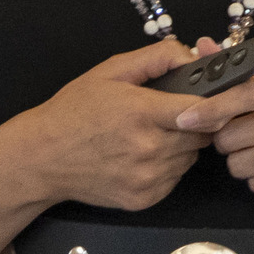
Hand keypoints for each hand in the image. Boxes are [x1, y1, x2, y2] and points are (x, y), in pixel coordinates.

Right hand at [10, 40, 209, 210]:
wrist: (42, 158)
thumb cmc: (74, 111)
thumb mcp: (110, 71)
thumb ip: (155, 58)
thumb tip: (191, 55)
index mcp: (141, 113)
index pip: (201, 110)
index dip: (211, 103)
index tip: (210, 98)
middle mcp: (149, 149)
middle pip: (202, 135)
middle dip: (193, 122)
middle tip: (169, 114)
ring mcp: (148, 178)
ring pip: (190, 157)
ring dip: (181, 145)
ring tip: (151, 135)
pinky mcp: (145, 198)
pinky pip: (175, 178)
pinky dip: (168, 166)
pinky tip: (142, 156)